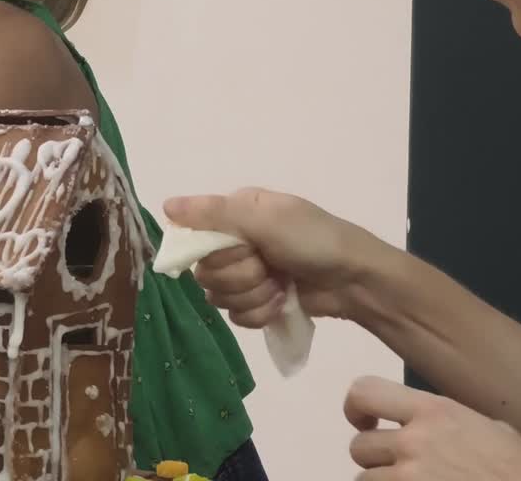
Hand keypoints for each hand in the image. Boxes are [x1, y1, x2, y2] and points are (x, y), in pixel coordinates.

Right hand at [162, 187, 384, 326]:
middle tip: (269, 266)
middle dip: (240, 275)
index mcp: (237, 213)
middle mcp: (238, 241)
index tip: (244, 249)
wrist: (355, 279)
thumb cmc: (313, 240)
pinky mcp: (259, 302)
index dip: (217, 250)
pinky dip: (261, 312)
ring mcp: (248, 274)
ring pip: (220, 297)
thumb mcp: (265, 218)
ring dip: (254, 295)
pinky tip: (282, 302)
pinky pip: (236, 316)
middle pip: (206, 271)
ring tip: (281, 285)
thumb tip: (165, 204)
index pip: (195, 235)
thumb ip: (213, 212)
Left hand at [346, 376, 520, 480]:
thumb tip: (425, 424)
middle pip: (358, 446)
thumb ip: (447, 422)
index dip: (356, 407)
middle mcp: (416, 442)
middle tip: (397, 466)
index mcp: (435, 412)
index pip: (365, 391)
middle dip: (374, 459)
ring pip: (364, 480)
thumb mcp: (488, 428)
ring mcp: (410, 478)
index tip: (367, 422)